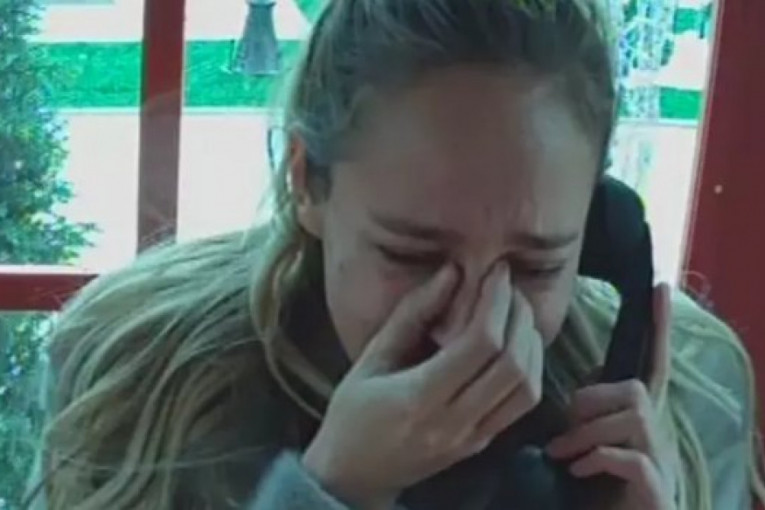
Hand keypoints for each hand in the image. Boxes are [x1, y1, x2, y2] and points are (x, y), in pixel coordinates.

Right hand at [303, 262, 543, 509]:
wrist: (352, 477)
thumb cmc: (352, 413)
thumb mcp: (370, 358)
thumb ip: (411, 315)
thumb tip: (450, 273)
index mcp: (420, 397)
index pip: (479, 344)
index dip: (495, 302)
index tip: (496, 273)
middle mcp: (453, 422)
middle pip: (512, 365)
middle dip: (519, 318)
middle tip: (511, 288)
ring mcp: (471, 438)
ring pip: (527, 389)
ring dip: (531, 345)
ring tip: (517, 314)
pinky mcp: (481, 444)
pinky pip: (519, 406)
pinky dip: (529, 369)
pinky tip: (517, 346)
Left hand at [545, 283, 676, 509]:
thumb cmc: (597, 491)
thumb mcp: (588, 445)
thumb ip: (586, 417)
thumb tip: (571, 393)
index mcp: (641, 421)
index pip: (654, 365)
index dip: (657, 330)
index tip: (660, 288)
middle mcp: (658, 436)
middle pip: (636, 388)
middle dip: (591, 401)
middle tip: (562, 430)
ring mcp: (660, 463)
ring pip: (634, 416)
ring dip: (588, 431)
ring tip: (562, 454)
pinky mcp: (656, 490)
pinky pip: (632, 457)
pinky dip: (598, 458)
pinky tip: (576, 470)